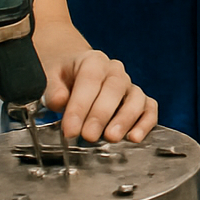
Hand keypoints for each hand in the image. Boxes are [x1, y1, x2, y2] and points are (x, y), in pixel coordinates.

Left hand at [40, 39, 159, 142]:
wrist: (74, 71)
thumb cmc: (63, 76)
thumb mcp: (50, 77)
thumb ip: (53, 89)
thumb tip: (60, 100)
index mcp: (92, 61)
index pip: (90, 81)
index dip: (80, 107)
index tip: (70, 129)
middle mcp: (114, 71)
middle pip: (114, 89)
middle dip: (101, 115)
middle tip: (89, 136)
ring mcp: (128, 85)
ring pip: (135, 98)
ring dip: (125, 120)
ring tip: (111, 137)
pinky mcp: (139, 100)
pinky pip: (149, 109)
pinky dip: (145, 123)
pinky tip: (134, 137)